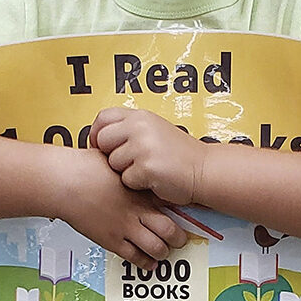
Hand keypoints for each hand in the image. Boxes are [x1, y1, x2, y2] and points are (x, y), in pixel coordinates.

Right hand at [57, 148, 187, 269]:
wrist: (66, 182)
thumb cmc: (85, 167)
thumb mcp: (115, 159)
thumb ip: (130, 166)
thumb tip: (135, 163)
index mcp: (139, 188)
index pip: (170, 200)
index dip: (180, 207)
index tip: (184, 210)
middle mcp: (136, 209)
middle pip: (170, 229)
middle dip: (178, 237)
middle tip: (181, 239)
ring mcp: (125, 226)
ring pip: (156, 247)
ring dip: (164, 252)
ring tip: (165, 252)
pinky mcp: (111, 240)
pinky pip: (134, 257)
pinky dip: (145, 263)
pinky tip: (148, 263)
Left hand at [89, 107, 204, 204]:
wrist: (204, 169)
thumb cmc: (178, 154)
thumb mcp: (154, 129)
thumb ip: (129, 129)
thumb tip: (99, 137)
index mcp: (140, 116)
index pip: (103, 117)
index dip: (97, 133)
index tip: (100, 146)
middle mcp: (140, 126)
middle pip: (103, 140)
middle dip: (110, 155)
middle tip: (127, 162)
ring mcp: (143, 146)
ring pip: (113, 163)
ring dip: (125, 171)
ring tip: (146, 169)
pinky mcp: (147, 167)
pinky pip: (126, 180)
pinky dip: (137, 184)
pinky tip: (153, 178)